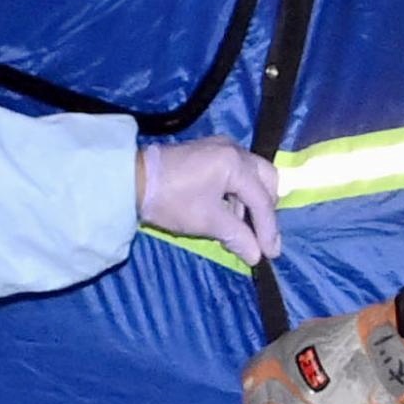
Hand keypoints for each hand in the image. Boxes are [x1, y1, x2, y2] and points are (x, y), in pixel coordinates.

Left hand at [137, 140, 281, 262]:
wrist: (132, 179)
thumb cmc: (172, 199)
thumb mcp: (207, 221)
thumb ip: (237, 237)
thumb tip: (256, 256)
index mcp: (235, 163)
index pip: (261, 200)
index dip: (268, 230)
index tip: (271, 253)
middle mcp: (234, 149)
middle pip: (266, 179)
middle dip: (265, 209)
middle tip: (259, 233)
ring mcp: (221, 147)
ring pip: (253, 174)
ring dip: (251, 201)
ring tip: (240, 226)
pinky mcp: (209, 151)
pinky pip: (237, 171)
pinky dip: (238, 191)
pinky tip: (227, 210)